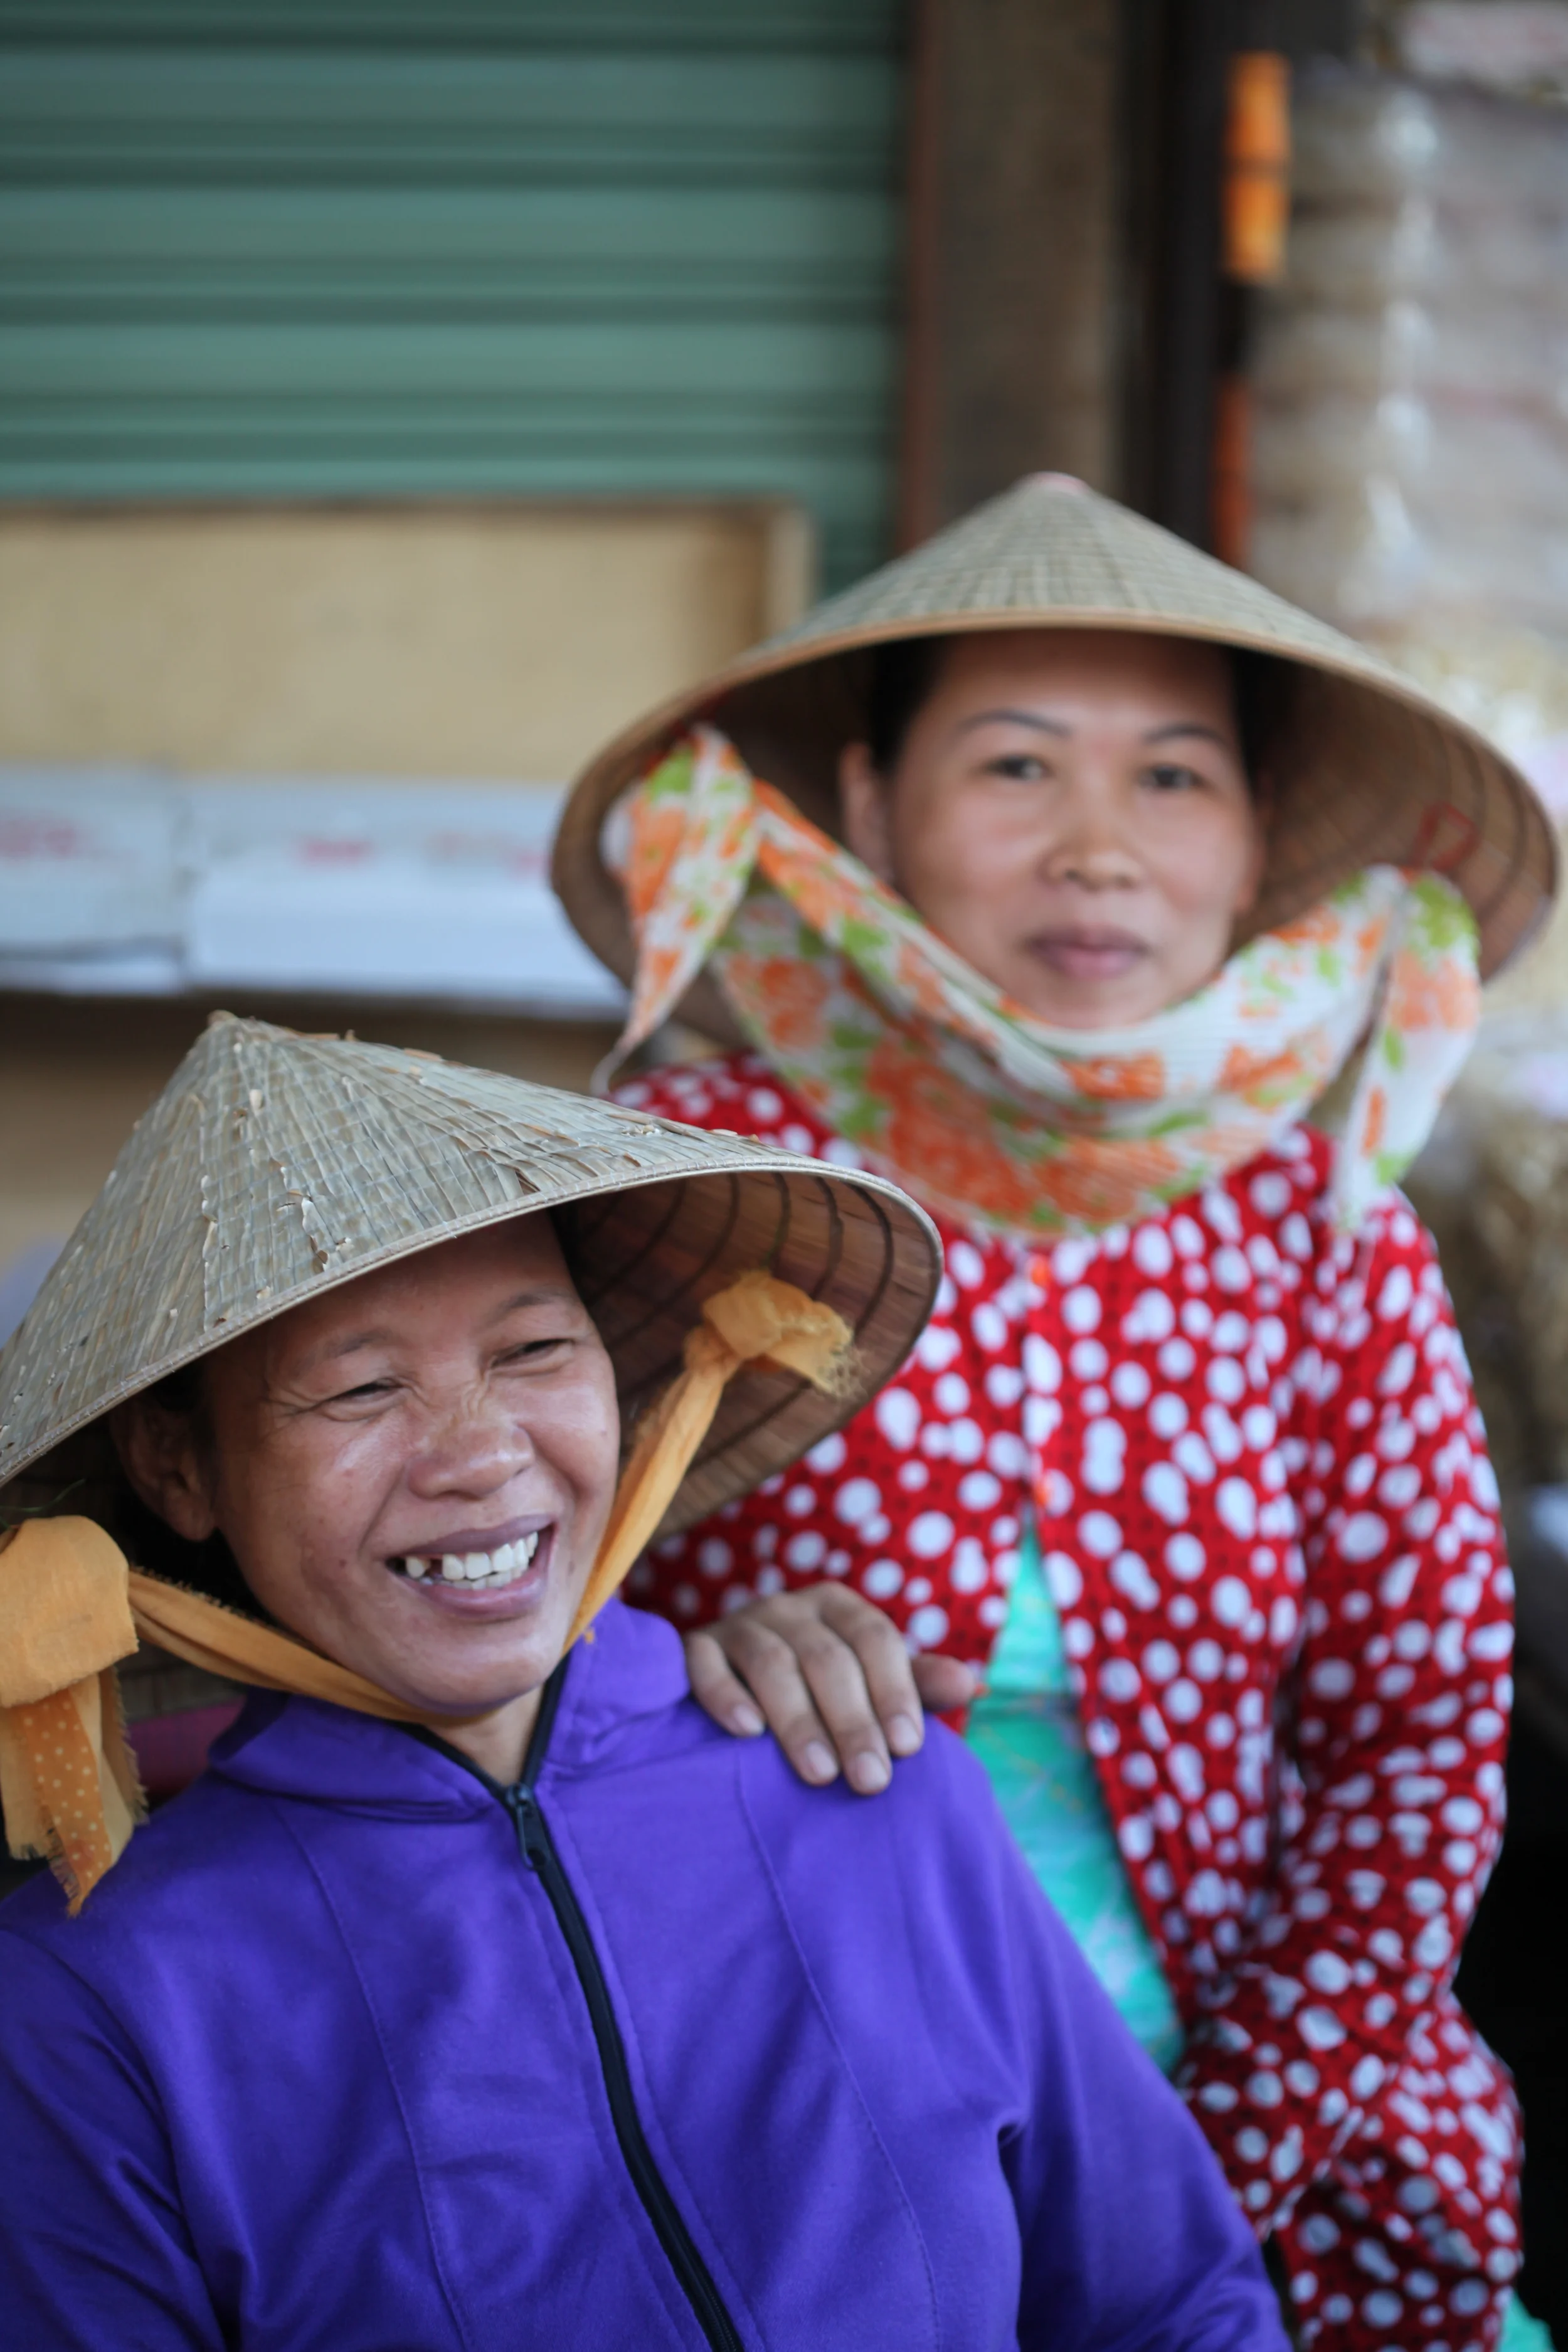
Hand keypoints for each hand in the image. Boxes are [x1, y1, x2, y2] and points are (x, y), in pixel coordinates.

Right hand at [683, 1584, 978, 1794]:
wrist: (735, 1687)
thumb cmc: (820, 1693)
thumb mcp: (868, 1683)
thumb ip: (915, 1684)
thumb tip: (972, 1687)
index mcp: (838, 1606)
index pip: (874, 1637)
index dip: (895, 1690)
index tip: (909, 1748)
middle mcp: (789, 1607)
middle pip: (827, 1656)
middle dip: (853, 1721)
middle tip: (870, 1781)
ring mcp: (738, 1624)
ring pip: (771, 1662)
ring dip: (799, 1720)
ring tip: (820, 1775)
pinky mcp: (696, 1648)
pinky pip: (704, 1664)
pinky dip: (726, 1695)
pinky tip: (748, 1734)